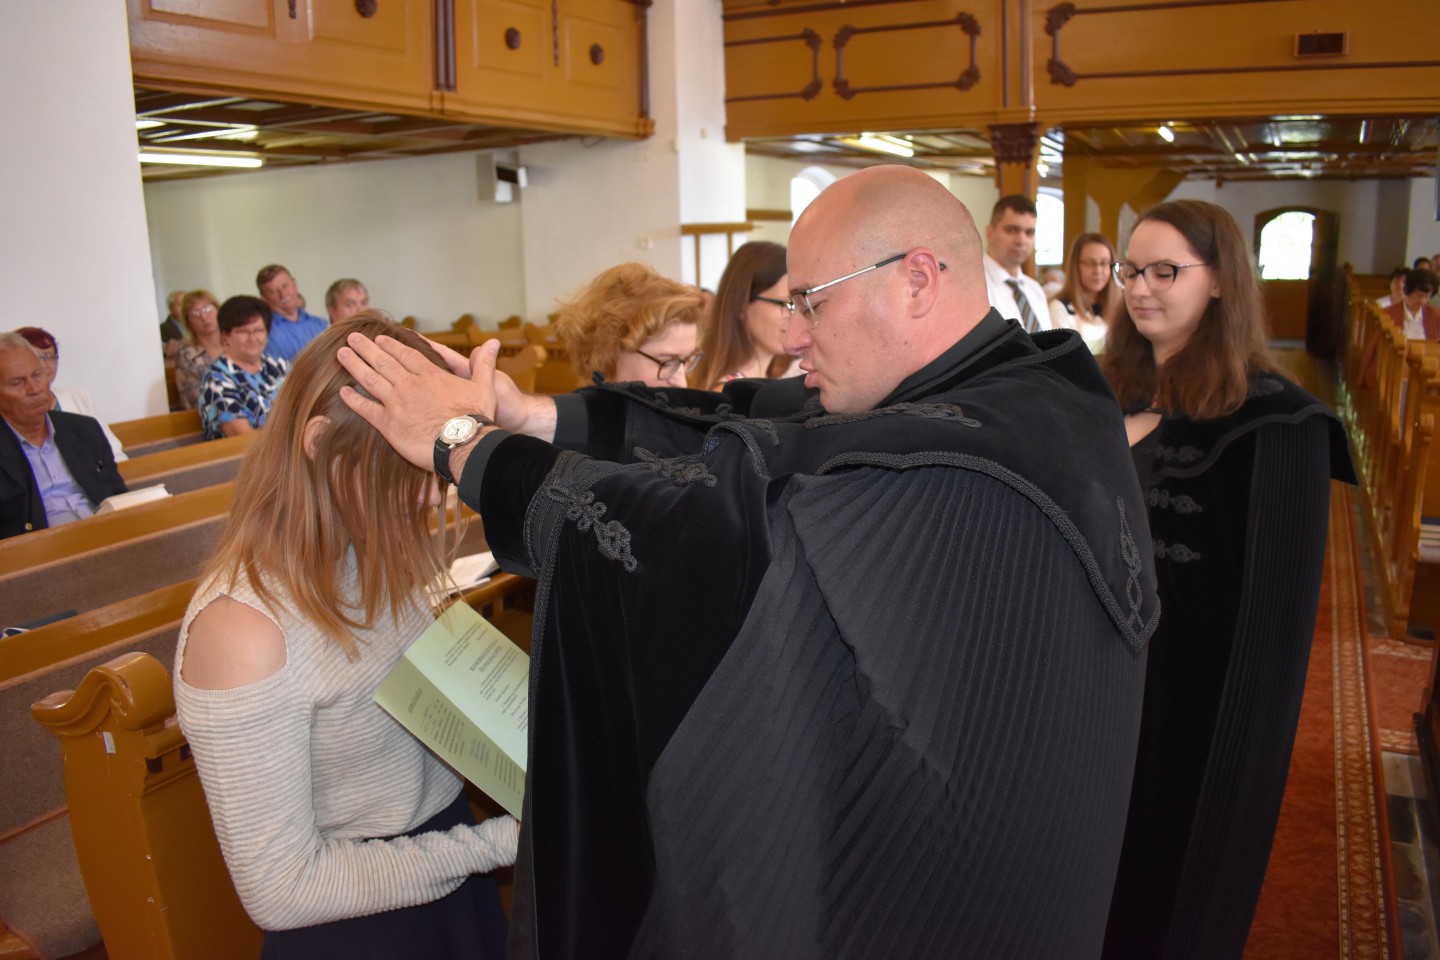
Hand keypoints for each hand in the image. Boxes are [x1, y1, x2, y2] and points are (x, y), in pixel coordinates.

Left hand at [338, 334, 501, 470]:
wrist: (463, 444)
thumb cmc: (476, 417)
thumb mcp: (484, 386)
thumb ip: (484, 364)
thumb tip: (494, 343)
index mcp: (430, 375)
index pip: (406, 355)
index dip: (391, 345)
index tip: (379, 338)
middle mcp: (409, 384)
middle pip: (383, 362)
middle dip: (366, 348)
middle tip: (351, 338)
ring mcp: (396, 403)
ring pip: (370, 379)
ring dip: (355, 365)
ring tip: (342, 354)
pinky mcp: (388, 424)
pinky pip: (366, 409)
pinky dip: (354, 400)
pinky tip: (343, 392)